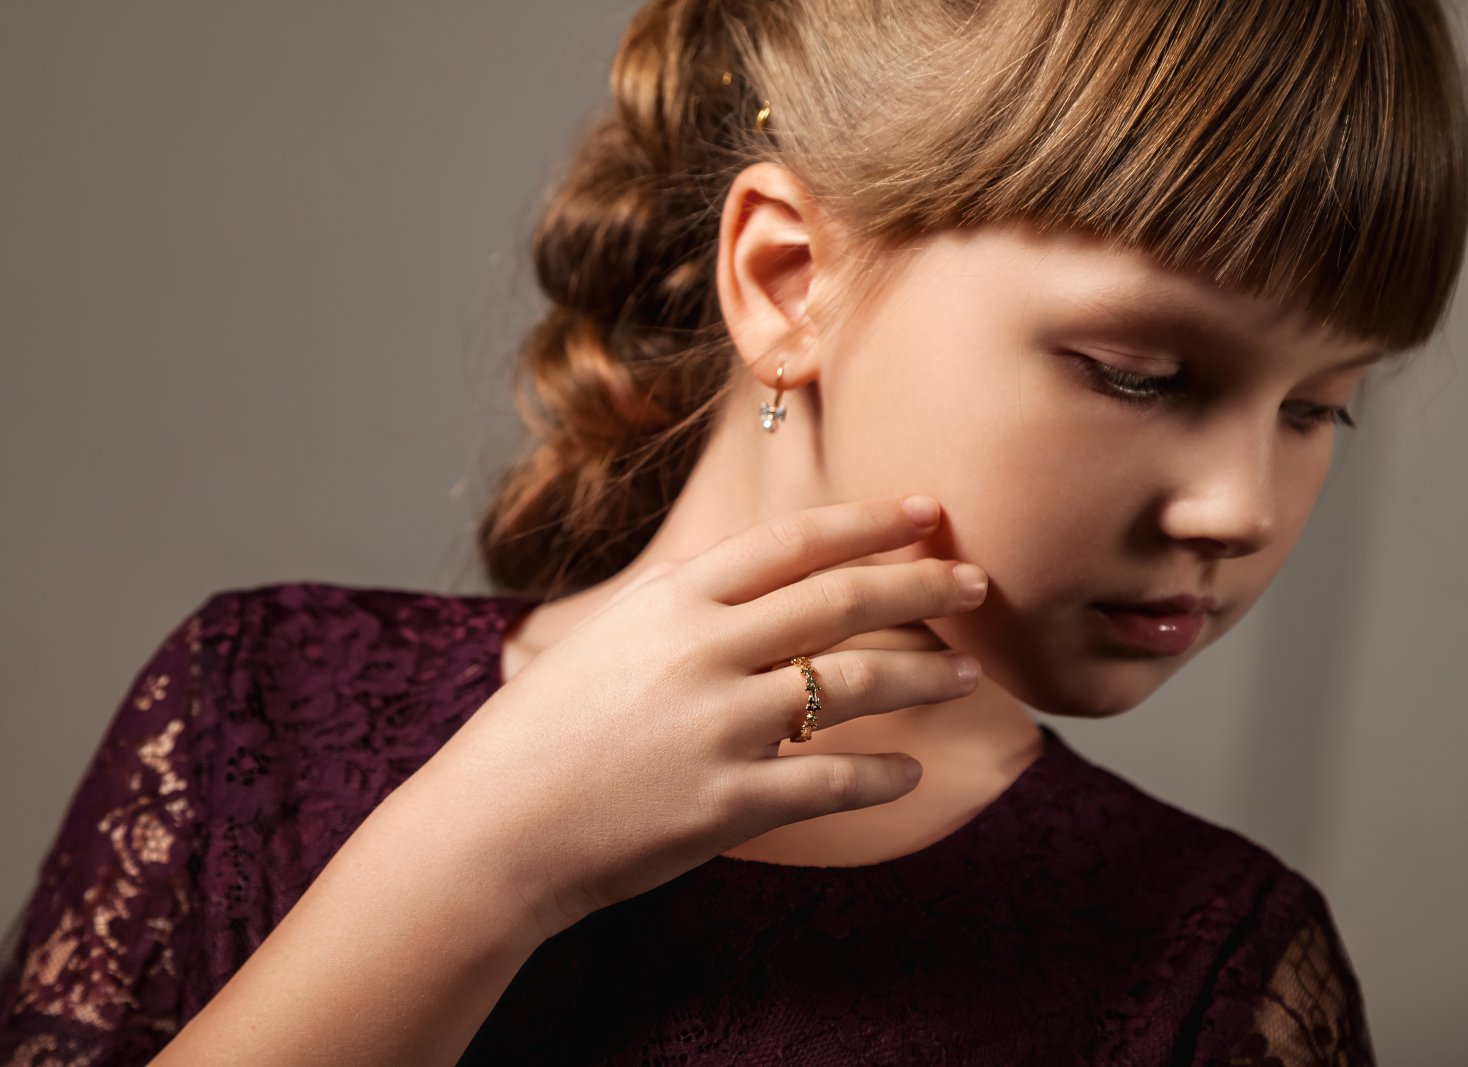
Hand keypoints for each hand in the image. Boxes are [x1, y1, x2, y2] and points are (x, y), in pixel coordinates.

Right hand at [422, 494, 987, 939]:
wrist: (489, 831)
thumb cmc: (539, 736)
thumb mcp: (606, 642)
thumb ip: (683, 614)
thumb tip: (758, 599)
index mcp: (672, 600)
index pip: (794, 542)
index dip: (871, 523)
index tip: (927, 513)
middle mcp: (703, 650)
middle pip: (841, 600)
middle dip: (923, 586)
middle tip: (978, 582)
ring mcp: (720, 726)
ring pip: (854, 685)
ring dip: (921, 675)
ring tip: (963, 674)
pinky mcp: (730, 803)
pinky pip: (836, 782)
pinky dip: (886, 775)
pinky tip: (914, 771)